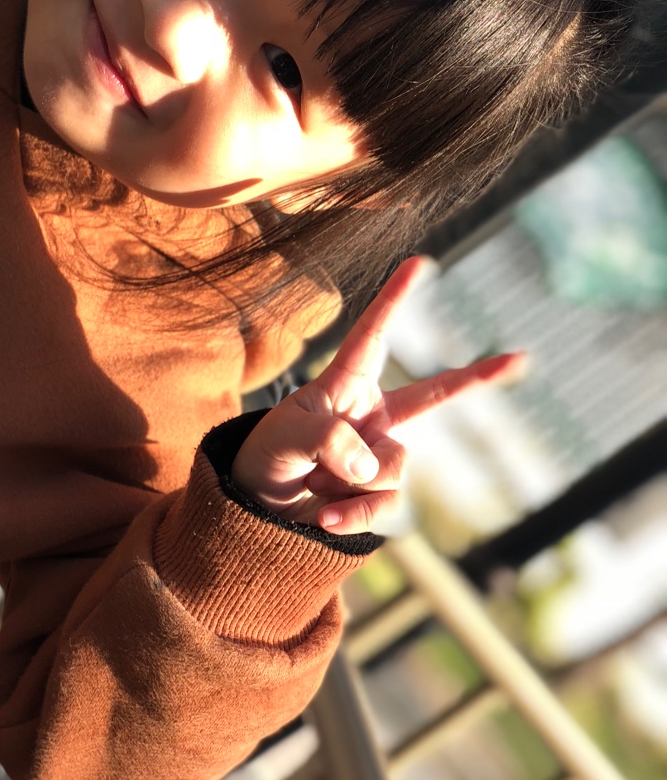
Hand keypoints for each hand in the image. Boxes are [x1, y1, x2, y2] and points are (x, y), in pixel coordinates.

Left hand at [230, 257, 524, 534]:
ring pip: (394, 467)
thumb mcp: (287, 436)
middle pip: (433, 394)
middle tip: (520, 357)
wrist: (258, 504)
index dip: (395, 298)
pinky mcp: (381, 494)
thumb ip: (329, 440)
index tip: (419, 262)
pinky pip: (387, 507)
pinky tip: (324, 518)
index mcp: (345, 383)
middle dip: (478, 377)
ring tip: (314, 480)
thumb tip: (370, 466)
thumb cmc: (269, 453)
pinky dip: (355, 516)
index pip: (372, 335)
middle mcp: (373, 415)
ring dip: (349, 480)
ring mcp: (382, 455)